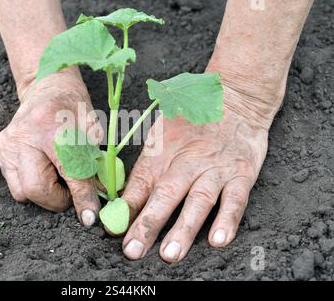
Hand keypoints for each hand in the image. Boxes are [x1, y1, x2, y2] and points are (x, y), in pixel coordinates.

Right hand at [0, 70, 101, 225]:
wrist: (47, 87)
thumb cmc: (74, 107)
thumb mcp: (93, 130)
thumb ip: (97, 163)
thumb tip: (102, 195)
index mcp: (50, 125)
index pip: (68, 172)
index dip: (82, 198)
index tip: (90, 217)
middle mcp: (23, 135)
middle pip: (36, 189)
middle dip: (58, 200)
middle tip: (72, 192)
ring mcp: (7, 143)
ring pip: (23, 192)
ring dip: (45, 194)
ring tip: (57, 175)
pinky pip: (15, 184)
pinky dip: (33, 184)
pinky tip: (43, 168)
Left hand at [121, 75, 280, 262]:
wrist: (233, 100)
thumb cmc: (191, 122)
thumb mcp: (160, 136)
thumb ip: (146, 168)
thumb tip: (125, 200)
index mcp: (162, 154)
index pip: (140, 185)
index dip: (126, 209)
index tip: (113, 231)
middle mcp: (186, 163)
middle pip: (165, 195)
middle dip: (148, 225)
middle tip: (134, 250)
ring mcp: (214, 169)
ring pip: (198, 201)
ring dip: (184, 228)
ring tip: (170, 253)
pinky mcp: (241, 174)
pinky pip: (235, 199)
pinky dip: (227, 220)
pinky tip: (218, 240)